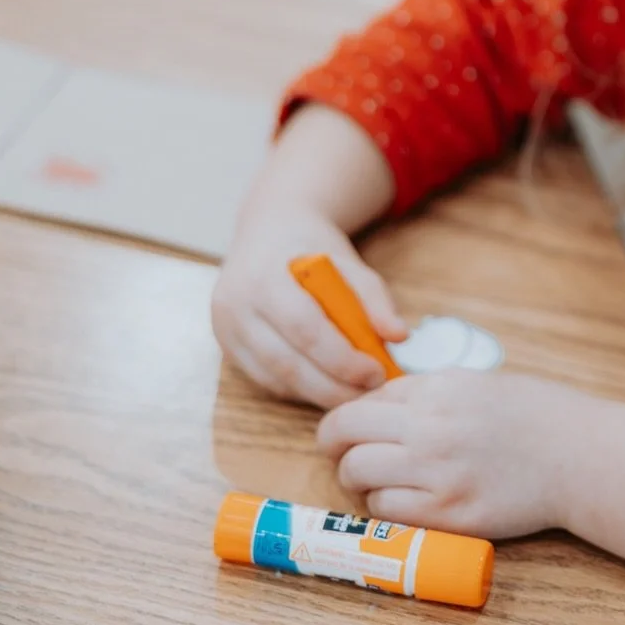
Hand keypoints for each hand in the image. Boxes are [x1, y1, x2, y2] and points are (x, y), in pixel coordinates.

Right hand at [211, 199, 406, 409]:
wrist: (268, 230)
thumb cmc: (311, 247)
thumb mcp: (346, 260)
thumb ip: (374, 296)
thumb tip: (400, 335)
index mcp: (264, 276)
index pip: (304, 327)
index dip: (341, 358)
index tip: (376, 372)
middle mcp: (235, 305)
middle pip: (286, 362)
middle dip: (332, 386)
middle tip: (369, 393)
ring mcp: (225, 329)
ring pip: (274, 378)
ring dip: (318, 394)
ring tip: (354, 393)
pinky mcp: (227, 346)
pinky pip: (266, 380)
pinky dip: (299, 388)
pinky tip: (327, 385)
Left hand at [316, 370, 585, 540]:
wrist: (578, 456)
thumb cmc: (532, 415)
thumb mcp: (474, 383)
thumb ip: (425, 393)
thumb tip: (376, 405)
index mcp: (437, 390)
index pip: (362, 402)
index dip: (346, 419)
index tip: (345, 430)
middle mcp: (431, 428)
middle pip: (346, 436)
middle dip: (337, 447)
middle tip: (345, 456)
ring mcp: (439, 475)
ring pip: (358, 475)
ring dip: (358, 479)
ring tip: (376, 480)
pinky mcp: (450, 516)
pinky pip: (388, 510)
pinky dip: (385, 505)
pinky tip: (405, 499)